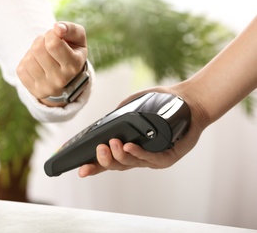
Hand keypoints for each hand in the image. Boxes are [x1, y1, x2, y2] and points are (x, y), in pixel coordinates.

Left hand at [17, 21, 87, 106]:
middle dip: (40, 42)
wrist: (68, 77)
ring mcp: (48, 88)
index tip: (56, 37)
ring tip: (43, 56)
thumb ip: (70, 29)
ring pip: (28, 59)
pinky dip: (26, 63)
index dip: (51, 34)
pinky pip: (21, 70)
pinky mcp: (35, 91)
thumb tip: (57, 27)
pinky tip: (37, 66)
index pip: (53, 43)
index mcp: (74, 65)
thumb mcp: (77, 39)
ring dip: (33, 53)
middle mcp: (62, 79)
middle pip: (38, 49)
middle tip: (48, 46)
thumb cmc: (72, 52)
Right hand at [78, 86, 206, 177]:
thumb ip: (119, 114)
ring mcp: (153, 158)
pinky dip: (139, 154)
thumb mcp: (134, 106)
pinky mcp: (168, 156)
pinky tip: (129, 147)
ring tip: (112, 144)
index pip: (108, 160)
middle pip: (116, 165)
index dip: (93, 166)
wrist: (189, 100)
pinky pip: (152, 158)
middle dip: (104, 161)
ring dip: (119, 155)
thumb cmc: (162, 103)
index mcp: (128, 147)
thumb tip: (105, 123)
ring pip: (131, 163)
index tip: (80, 169)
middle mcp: (139, 155)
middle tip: (99, 149)